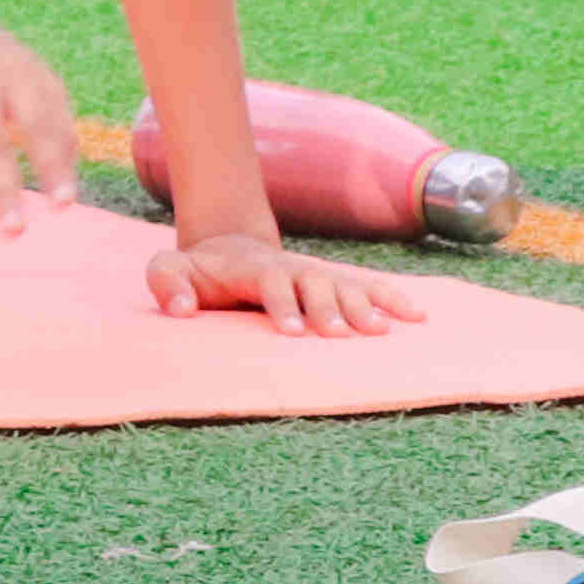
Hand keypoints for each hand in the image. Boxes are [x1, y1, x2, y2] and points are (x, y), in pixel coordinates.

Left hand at [147, 226, 422, 335]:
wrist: (228, 250)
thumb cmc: (197, 271)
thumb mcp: (169, 271)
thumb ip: (167, 284)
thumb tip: (182, 310)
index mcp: (253, 269)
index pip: (270, 284)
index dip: (282, 305)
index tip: (292, 331)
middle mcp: (291, 269)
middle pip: (314, 283)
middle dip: (327, 307)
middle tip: (340, 334)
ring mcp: (316, 274)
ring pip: (345, 284)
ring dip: (363, 305)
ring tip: (380, 331)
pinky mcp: (333, 282)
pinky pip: (368, 286)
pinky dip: (391, 298)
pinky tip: (416, 316)